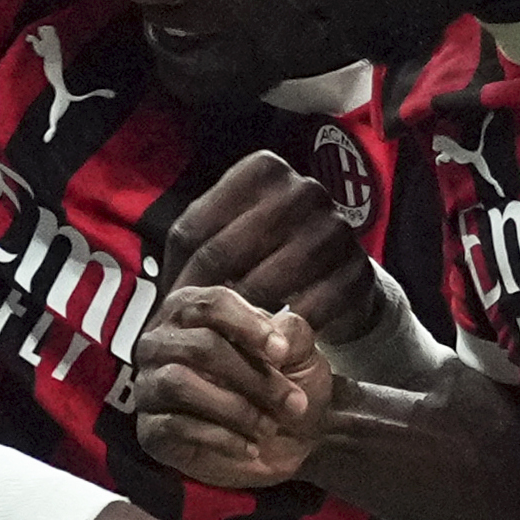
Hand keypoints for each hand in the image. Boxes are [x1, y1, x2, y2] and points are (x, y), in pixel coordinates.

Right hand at [133, 287, 333, 488]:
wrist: (282, 445)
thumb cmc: (282, 385)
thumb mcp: (300, 355)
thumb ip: (293, 335)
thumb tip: (278, 335)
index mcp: (193, 311)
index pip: (211, 304)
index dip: (248, 325)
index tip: (282, 353)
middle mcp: (162, 343)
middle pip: (199, 346)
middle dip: (252, 376)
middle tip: (292, 402)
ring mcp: (150, 386)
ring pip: (179, 384)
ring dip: (235, 408)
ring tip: (269, 427)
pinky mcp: (150, 430)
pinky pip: (174, 427)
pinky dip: (220, 438)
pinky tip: (250, 447)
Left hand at [166, 150, 382, 327]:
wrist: (342, 279)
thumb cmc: (272, 256)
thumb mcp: (232, 237)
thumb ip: (195, 249)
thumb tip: (162, 291)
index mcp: (262, 170)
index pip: (196, 227)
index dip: (177, 274)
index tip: (169, 311)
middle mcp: (302, 189)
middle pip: (225, 252)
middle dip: (201, 299)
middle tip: (187, 334)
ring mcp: (335, 227)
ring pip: (262, 284)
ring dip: (237, 322)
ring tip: (220, 343)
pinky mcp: (358, 270)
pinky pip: (304, 312)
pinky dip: (280, 336)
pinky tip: (264, 350)